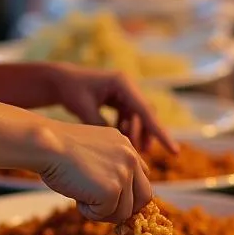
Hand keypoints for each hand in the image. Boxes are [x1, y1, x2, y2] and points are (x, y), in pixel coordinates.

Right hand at [33, 121, 153, 222]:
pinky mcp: (112, 190)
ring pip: (125, 212)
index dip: (128, 193)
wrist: (46, 144)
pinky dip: (89, 212)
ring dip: (103, 211)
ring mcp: (124, 173)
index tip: (113, 199)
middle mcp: (130, 157)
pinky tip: (76, 195)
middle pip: (144, 198)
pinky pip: (106, 215)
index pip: (142, 177)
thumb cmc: (58, 148)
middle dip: (123, 208)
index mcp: (126, 145)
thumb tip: (116, 196)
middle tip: (100, 206)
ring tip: (82, 195)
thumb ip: (109, 166)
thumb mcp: (93, 151)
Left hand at [45, 63, 177, 155]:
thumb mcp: (84, 109)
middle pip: (146, 113)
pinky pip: (131, 115)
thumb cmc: (70, 90)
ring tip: (135, 150)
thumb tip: (119, 146)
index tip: (174, 150)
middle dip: (148, 134)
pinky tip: (122, 139)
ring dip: (138, 132)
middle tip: (145, 154)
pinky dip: (129, 128)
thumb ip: (102, 125)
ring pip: (140, 116)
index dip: (159, 132)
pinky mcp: (119, 97)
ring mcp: (124, 91)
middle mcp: (127, 85)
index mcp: (122, 83)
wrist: (59, 80)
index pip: (145, 111)